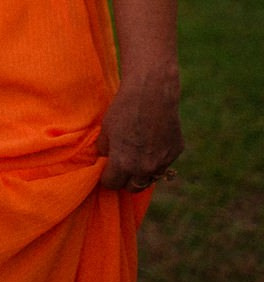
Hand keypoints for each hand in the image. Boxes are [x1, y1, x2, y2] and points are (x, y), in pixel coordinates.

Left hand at [96, 75, 183, 192]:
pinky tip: (151, 142)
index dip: (107, 178)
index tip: (106, 171)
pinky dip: (156, 159)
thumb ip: (104, 150)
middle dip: (125, 180)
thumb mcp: (105, 130)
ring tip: (136, 156)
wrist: (152, 94)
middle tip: (120, 168)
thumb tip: (105, 159)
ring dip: (142, 172)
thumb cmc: (123, 110)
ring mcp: (163, 161)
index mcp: (124, 164)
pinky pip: (163, 163)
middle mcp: (145, 168)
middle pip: (134, 187)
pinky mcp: (176, 152)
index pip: (112, 184)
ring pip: (150, 177)